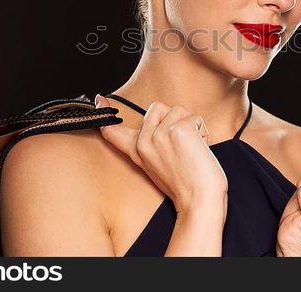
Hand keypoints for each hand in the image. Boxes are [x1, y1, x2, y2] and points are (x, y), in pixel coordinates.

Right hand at [95, 94, 227, 215]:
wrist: (198, 200)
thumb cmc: (184, 184)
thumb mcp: (154, 164)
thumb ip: (144, 144)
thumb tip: (141, 128)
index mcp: (137, 150)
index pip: (113, 130)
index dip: (103, 112)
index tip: (98, 99)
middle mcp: (144, 141)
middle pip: (157, 107)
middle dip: (174, 120)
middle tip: (180, 146)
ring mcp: (159, 135)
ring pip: (178, 110)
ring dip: (191, 126)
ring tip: (191, 149)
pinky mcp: (178, 130)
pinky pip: (194, 117)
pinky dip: (202, 131)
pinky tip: (200, 148)